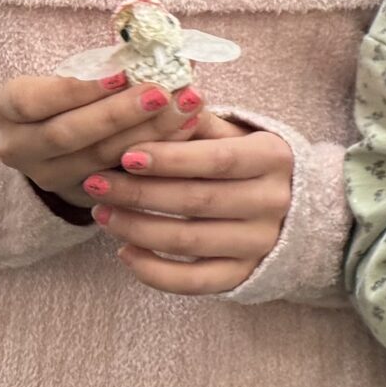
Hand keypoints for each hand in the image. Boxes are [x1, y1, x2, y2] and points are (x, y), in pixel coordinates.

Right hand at [0, 72, 205, 205]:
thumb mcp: (74, 75)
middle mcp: (18, 148)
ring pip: (97, 160)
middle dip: (119, 113)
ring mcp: (47, 178)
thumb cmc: (74, 93)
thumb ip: (107, 67)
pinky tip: (187, 132)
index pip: (35, 101)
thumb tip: (159, 49)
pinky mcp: (80, 197)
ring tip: (186, 108)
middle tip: (163, 93)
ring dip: (147, 133)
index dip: (78, 89)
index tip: (121, 74)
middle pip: (68, 135)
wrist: (59, 138)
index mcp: (8, 109)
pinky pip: (121, 178)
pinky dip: (157, 153)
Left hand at [84, 113, 295, 295]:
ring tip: (101, 214)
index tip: (125, 156)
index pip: (218, 160)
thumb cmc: (244, 160)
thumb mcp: (230, 132)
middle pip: (198, 201)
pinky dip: (155, 272)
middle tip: (96, 184)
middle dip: (140, 193)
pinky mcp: (244, 273)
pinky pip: (196, 281)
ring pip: (190, 241)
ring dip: (137, 229)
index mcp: (273, 158)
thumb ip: (194, 122)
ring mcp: (260, 242)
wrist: (290, 203)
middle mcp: (273, 202)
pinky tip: (125, 254)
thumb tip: (156, 105)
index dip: (170, 159)